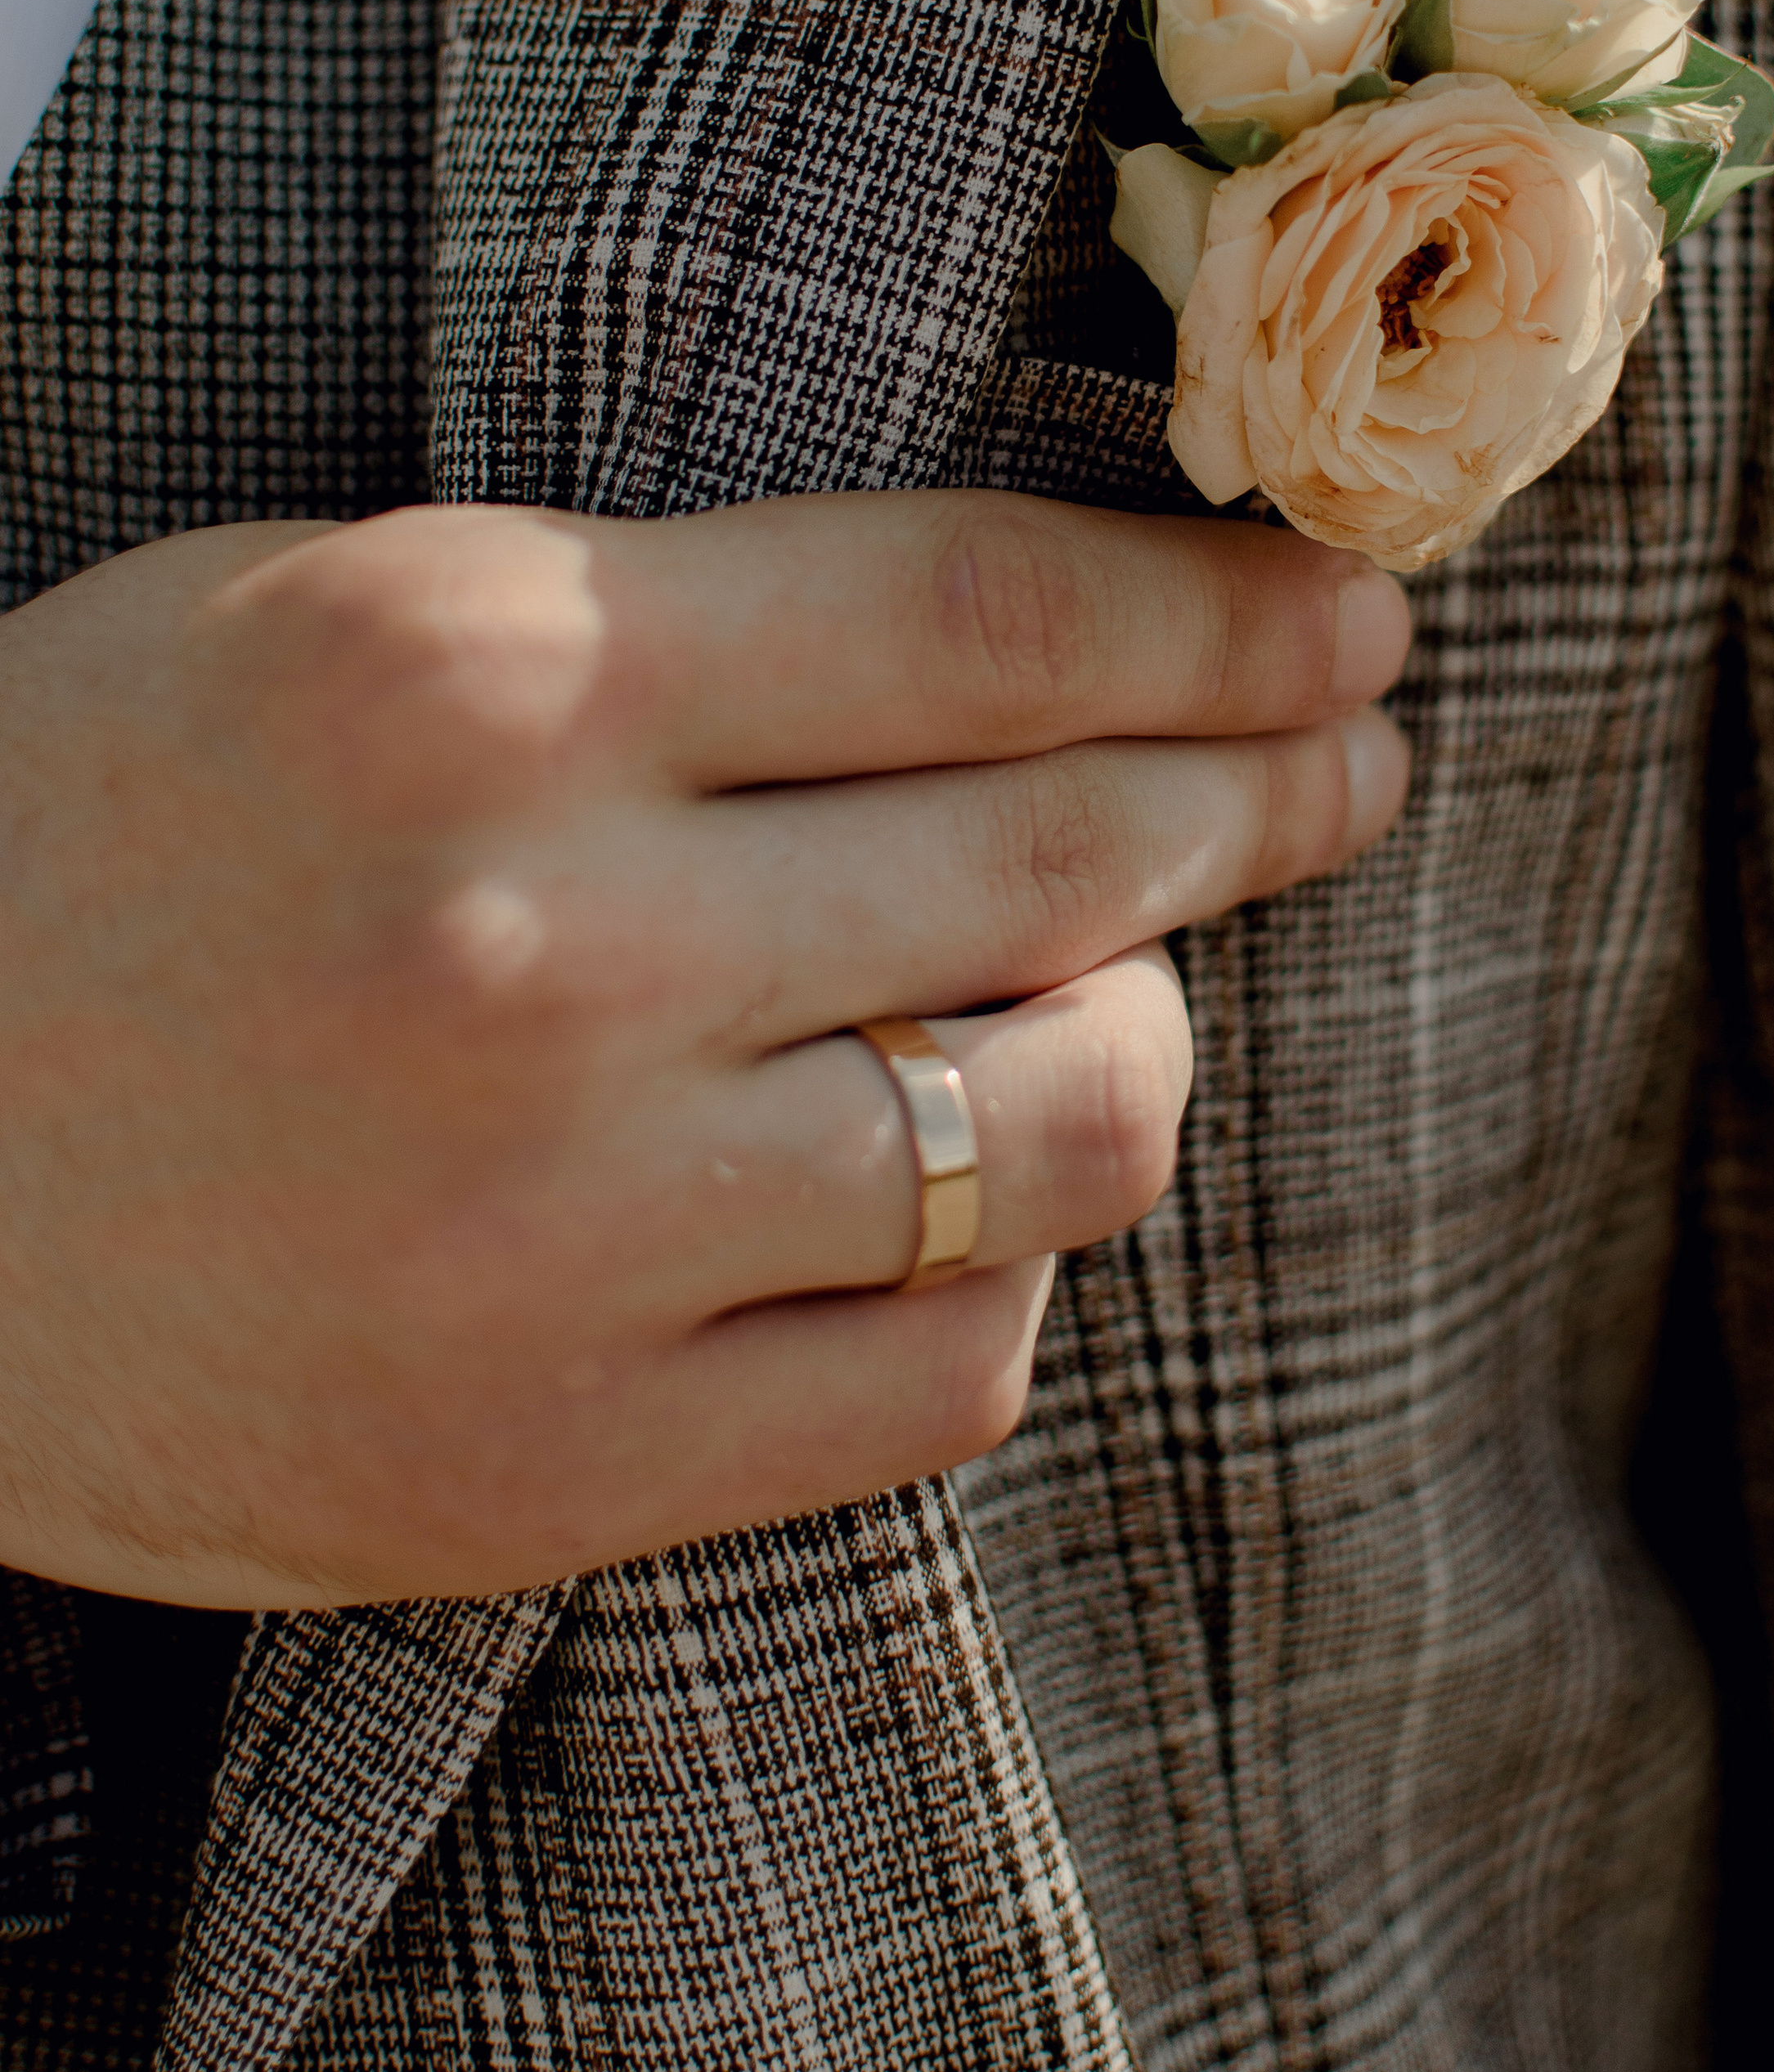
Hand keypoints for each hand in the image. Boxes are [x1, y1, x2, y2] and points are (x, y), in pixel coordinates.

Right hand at [0, 493, 1408, 1605]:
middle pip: (1069, 845)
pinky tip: (941, 1198)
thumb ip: (679, 638)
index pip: (987, 616)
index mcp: (476, 669)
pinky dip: (996, 1267)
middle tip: (1349, 757)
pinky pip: (945, 1367)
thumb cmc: (89, 842)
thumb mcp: (346, 632)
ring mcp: (559, 1223)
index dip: (1217, 616)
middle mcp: (544, 941)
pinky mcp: (547, 1455)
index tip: (1334, 617)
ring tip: (1111, 987)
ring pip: (1066, 1123)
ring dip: (1140, 1035)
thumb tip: (1037, 675)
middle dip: (1269, 785)